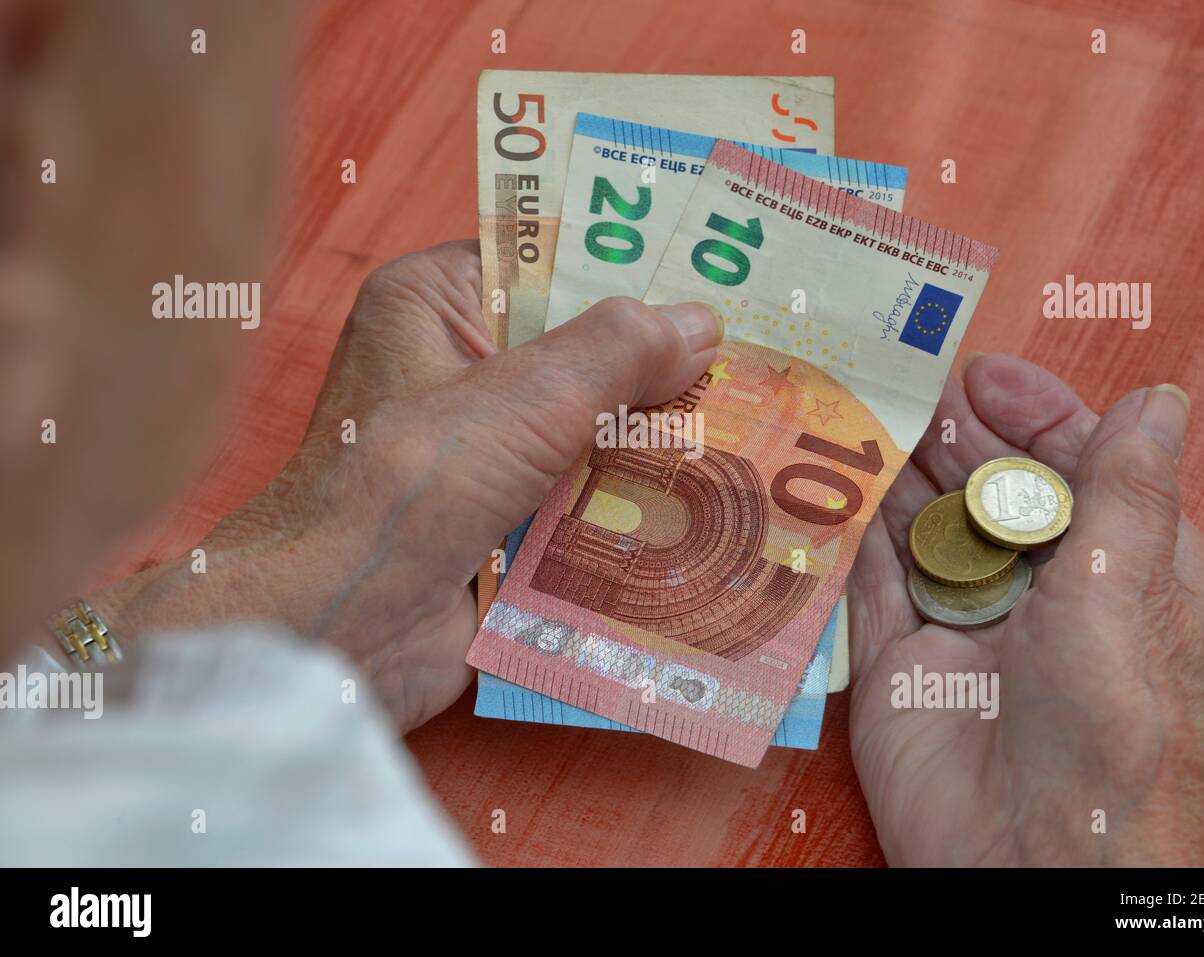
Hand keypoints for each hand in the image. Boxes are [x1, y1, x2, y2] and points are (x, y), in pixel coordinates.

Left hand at [98, 241, 721, 731]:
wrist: (338, 629)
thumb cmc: (407, 487)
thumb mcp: (522, 399)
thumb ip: (616, 352)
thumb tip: (701, 323)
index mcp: (436, 303)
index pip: (552, 262)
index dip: (635, 268)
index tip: (723, 273)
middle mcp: (458, 368)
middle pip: (583, 352)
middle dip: (664, 365)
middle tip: (765, 357)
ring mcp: (484, 452)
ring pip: (594, 431)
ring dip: (661, 442)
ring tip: (762, 428)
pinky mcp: (506, 521)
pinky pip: (588, 497)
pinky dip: (639, 505)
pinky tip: (720, 501)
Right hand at [846, 354, 1203, 864]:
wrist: (1029, 860)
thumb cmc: (1108, 725)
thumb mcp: (1130, 588)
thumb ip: (1127, 487)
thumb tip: (1158, 398)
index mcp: (1122, 570)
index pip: (1077, 467)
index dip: (1033, 413)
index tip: (981, 371)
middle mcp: (1042, 592)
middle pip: (991, 488)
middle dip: (950, 433)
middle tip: (900, 377)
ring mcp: (964, 625)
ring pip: (923, 527)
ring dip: (894, 470)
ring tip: (855, 409)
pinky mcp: (896, 660)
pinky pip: (866, 582)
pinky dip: (846, 532)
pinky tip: (823, 480)